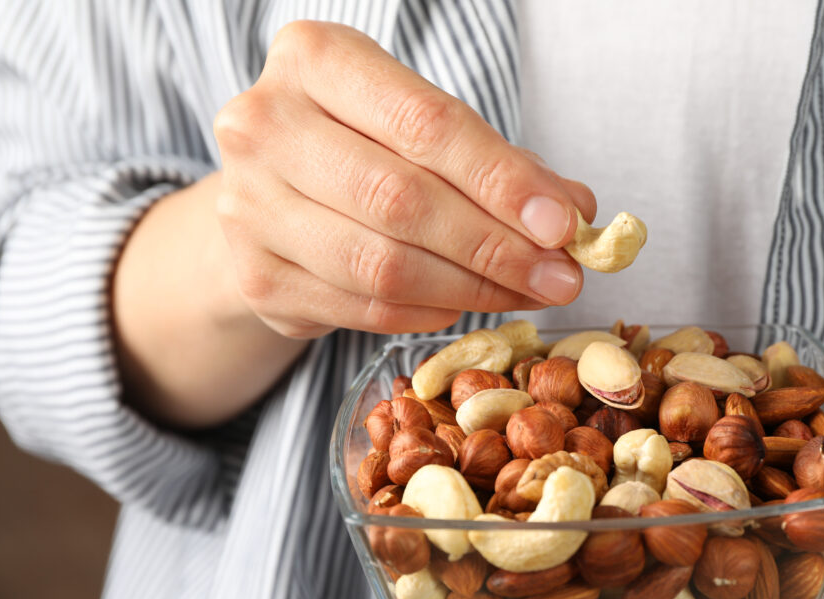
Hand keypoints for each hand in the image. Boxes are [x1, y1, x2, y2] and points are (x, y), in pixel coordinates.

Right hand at [213, 20, 593, 338]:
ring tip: (524, 293)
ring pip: (381, 266)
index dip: (501, 181)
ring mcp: (248, 206)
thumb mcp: (425, 131)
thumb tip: (576, 215)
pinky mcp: (256, 278)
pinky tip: (462, 304)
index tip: (563, 225)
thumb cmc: (362, 148)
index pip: (424, 124)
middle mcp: (265, 125)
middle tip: (560, 277)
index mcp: (314, 60)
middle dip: (495, 246)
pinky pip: (363, 309)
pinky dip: (428, 312)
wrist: (268, 195)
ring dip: (470, 289)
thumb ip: (499, 164)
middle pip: (401, 200)